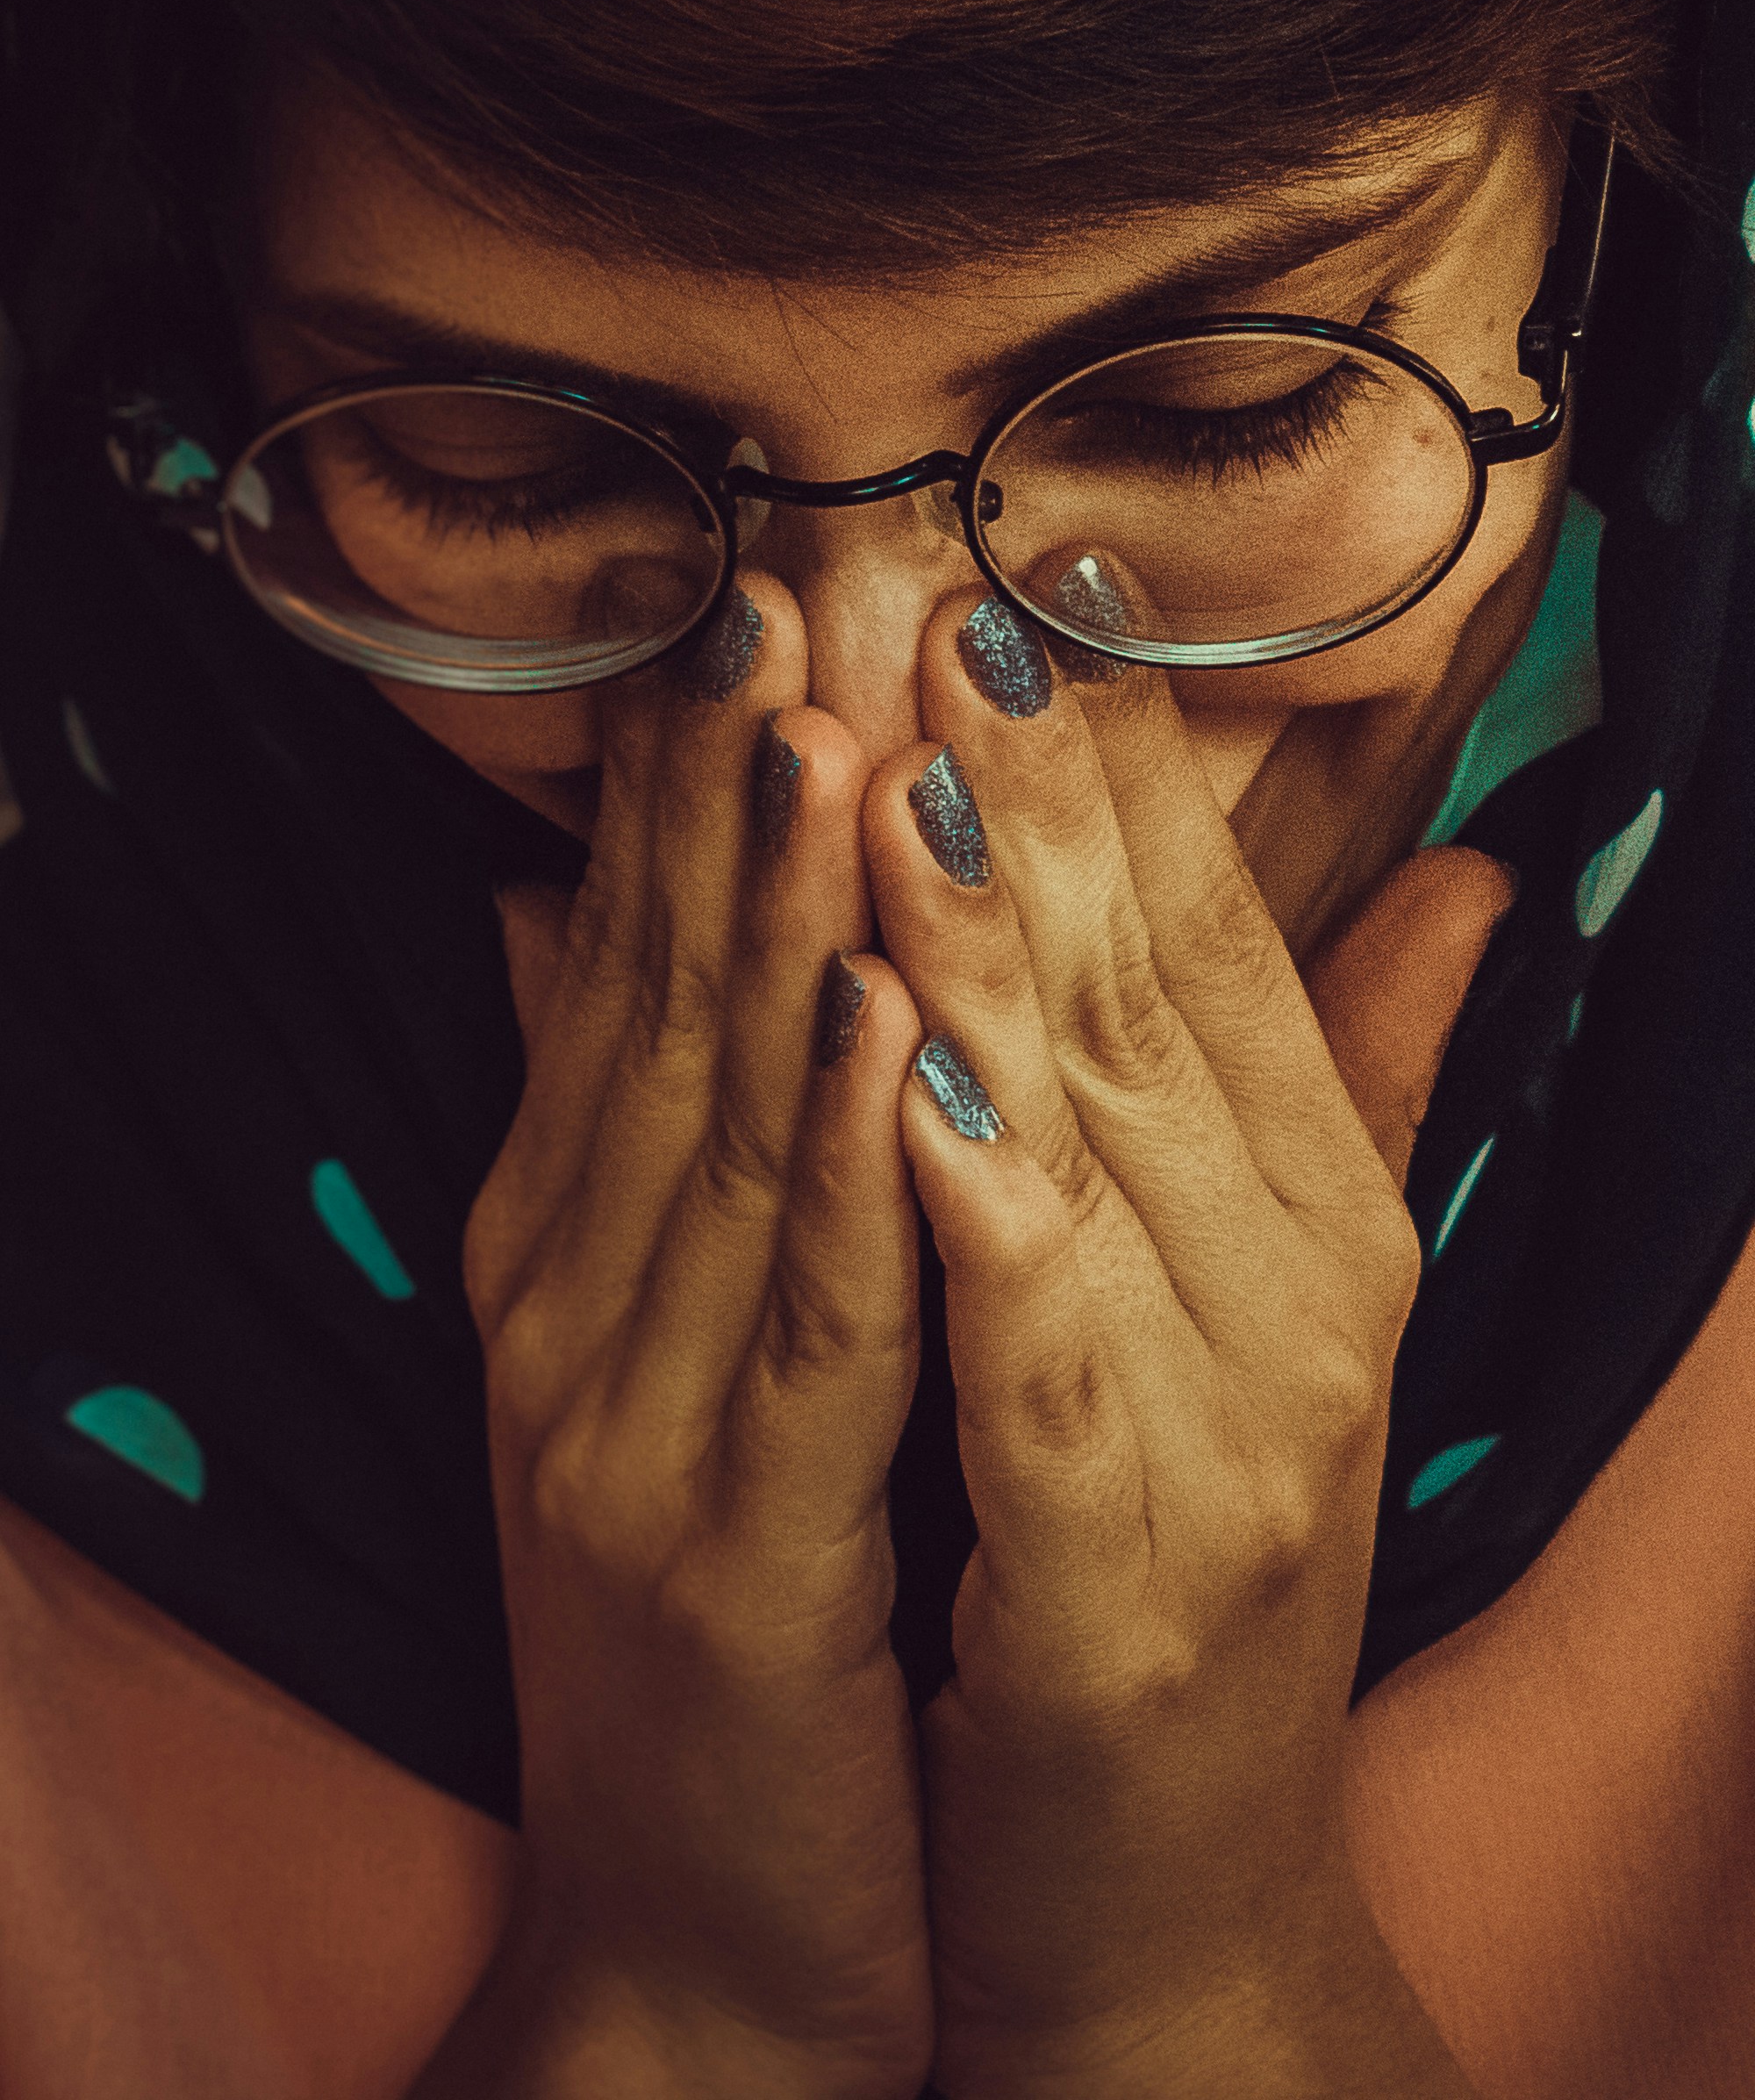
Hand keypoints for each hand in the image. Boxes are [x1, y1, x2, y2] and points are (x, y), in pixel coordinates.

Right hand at [425, 577, 932, 2099]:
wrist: (710, 1927)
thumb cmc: (740, 1598)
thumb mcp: (686, 1348)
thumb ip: (651, 1138)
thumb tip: (596, 921)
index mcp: (574, 1241)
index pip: (633, 967)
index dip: (690, 779)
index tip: (755, 594)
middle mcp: (572, 1301)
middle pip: (659, 1001)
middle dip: (724, 788)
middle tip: (779, 577)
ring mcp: (627, 1424)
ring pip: (716, 1125)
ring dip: (770, 917)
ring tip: (825, 724)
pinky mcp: (726, 1550)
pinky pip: (804, 1320)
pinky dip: (835, 1155)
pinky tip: (869, 1010)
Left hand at [864, 595, 1505, 2098]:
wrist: (1164, 1900)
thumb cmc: (1166, 1559)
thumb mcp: (1257, 1304)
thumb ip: (1330, 1081)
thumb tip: (1459, 871)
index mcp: (1316, 1209)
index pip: (1216, 935)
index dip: (1118, 756)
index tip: (1015, 575)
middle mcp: (1306, 1289)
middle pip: (1154, 992)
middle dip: (1042, 787)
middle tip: (934, 594)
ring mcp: (1238, 1426)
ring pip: (1100, 1139)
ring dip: (999, 945)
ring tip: (906, 767)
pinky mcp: (1133, 1567)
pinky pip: (1046, 1352)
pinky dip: (984, 1207)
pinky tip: (902, 1075)